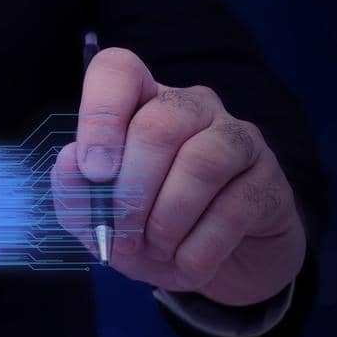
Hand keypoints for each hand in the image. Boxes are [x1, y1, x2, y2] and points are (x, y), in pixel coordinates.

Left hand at [53, 47, 305, 304]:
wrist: (208, 266)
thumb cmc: (142, 228)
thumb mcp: (97, 219)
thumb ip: (74, 193)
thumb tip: (67, 163)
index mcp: (139, 102)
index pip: (118, 70)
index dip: (100, 113)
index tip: (91, 169)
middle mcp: (191, 107)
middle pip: (159, 124)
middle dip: (131, 191)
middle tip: (122, 235)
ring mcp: (236, 137)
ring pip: (201, 162)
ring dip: (167, 219)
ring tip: (155, 249)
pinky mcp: (269, 178)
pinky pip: (235, 207)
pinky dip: (200, 246)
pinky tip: (187, 263)